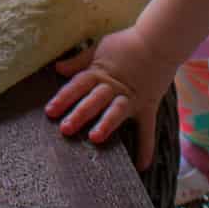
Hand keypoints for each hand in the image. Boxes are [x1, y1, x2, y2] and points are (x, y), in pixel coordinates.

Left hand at [44, 27, 178, 170]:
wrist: (158, 41)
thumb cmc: (127, 44)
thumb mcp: (99, 48)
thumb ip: (79, 61)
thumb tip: (58, 68)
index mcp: (99, 72)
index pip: (78, 85)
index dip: (63, 97)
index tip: (50, 111)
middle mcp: (114, 86)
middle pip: (94, 100)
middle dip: (80, 113)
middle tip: (65, 128)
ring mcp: (131, 97)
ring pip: (116, 111)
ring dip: (106, 124)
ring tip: (95, 138)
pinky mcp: (147, 106)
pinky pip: (147, 128)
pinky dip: (146, 147)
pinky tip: (141, 166)